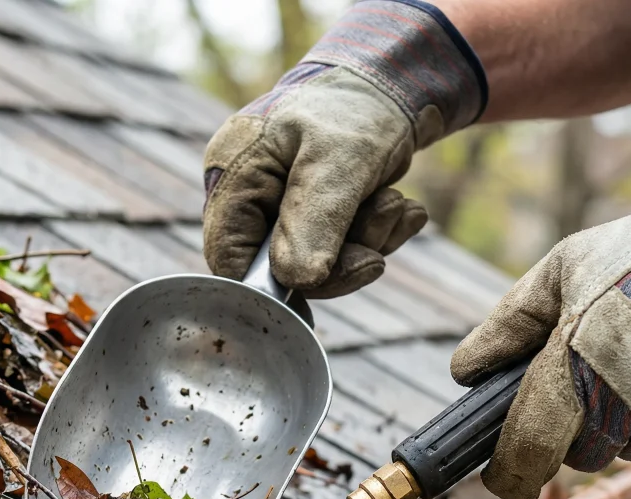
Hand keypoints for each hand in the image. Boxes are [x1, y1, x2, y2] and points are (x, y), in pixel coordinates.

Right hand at [203, 1, 484, 298]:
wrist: (395, 83)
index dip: (271, 284)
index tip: (322, 277)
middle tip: (382, 230)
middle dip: (339, 259)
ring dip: (368, 243)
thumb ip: (314, 221)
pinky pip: (343, 255)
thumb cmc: (355, 109)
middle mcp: (252, 200)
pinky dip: (377, 237)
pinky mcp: (315, 220)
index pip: (229, 259)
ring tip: (395, 203)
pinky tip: (401, 209)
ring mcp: (284, 212)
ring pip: (320, 267)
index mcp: (235, 178)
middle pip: (281, 270)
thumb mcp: (338, 161)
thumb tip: (297, 280)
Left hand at [451, 127, 630, 498]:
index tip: (502, 477)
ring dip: (623, 425)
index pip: (527, 448)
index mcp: (576, 361)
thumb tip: (466, 372)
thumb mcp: (564, 269)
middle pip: (577, 455)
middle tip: (594, 377)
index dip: (508, 474)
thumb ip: (510, 323)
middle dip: (574, 428)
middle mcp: (624, 401)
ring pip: (624, 453)